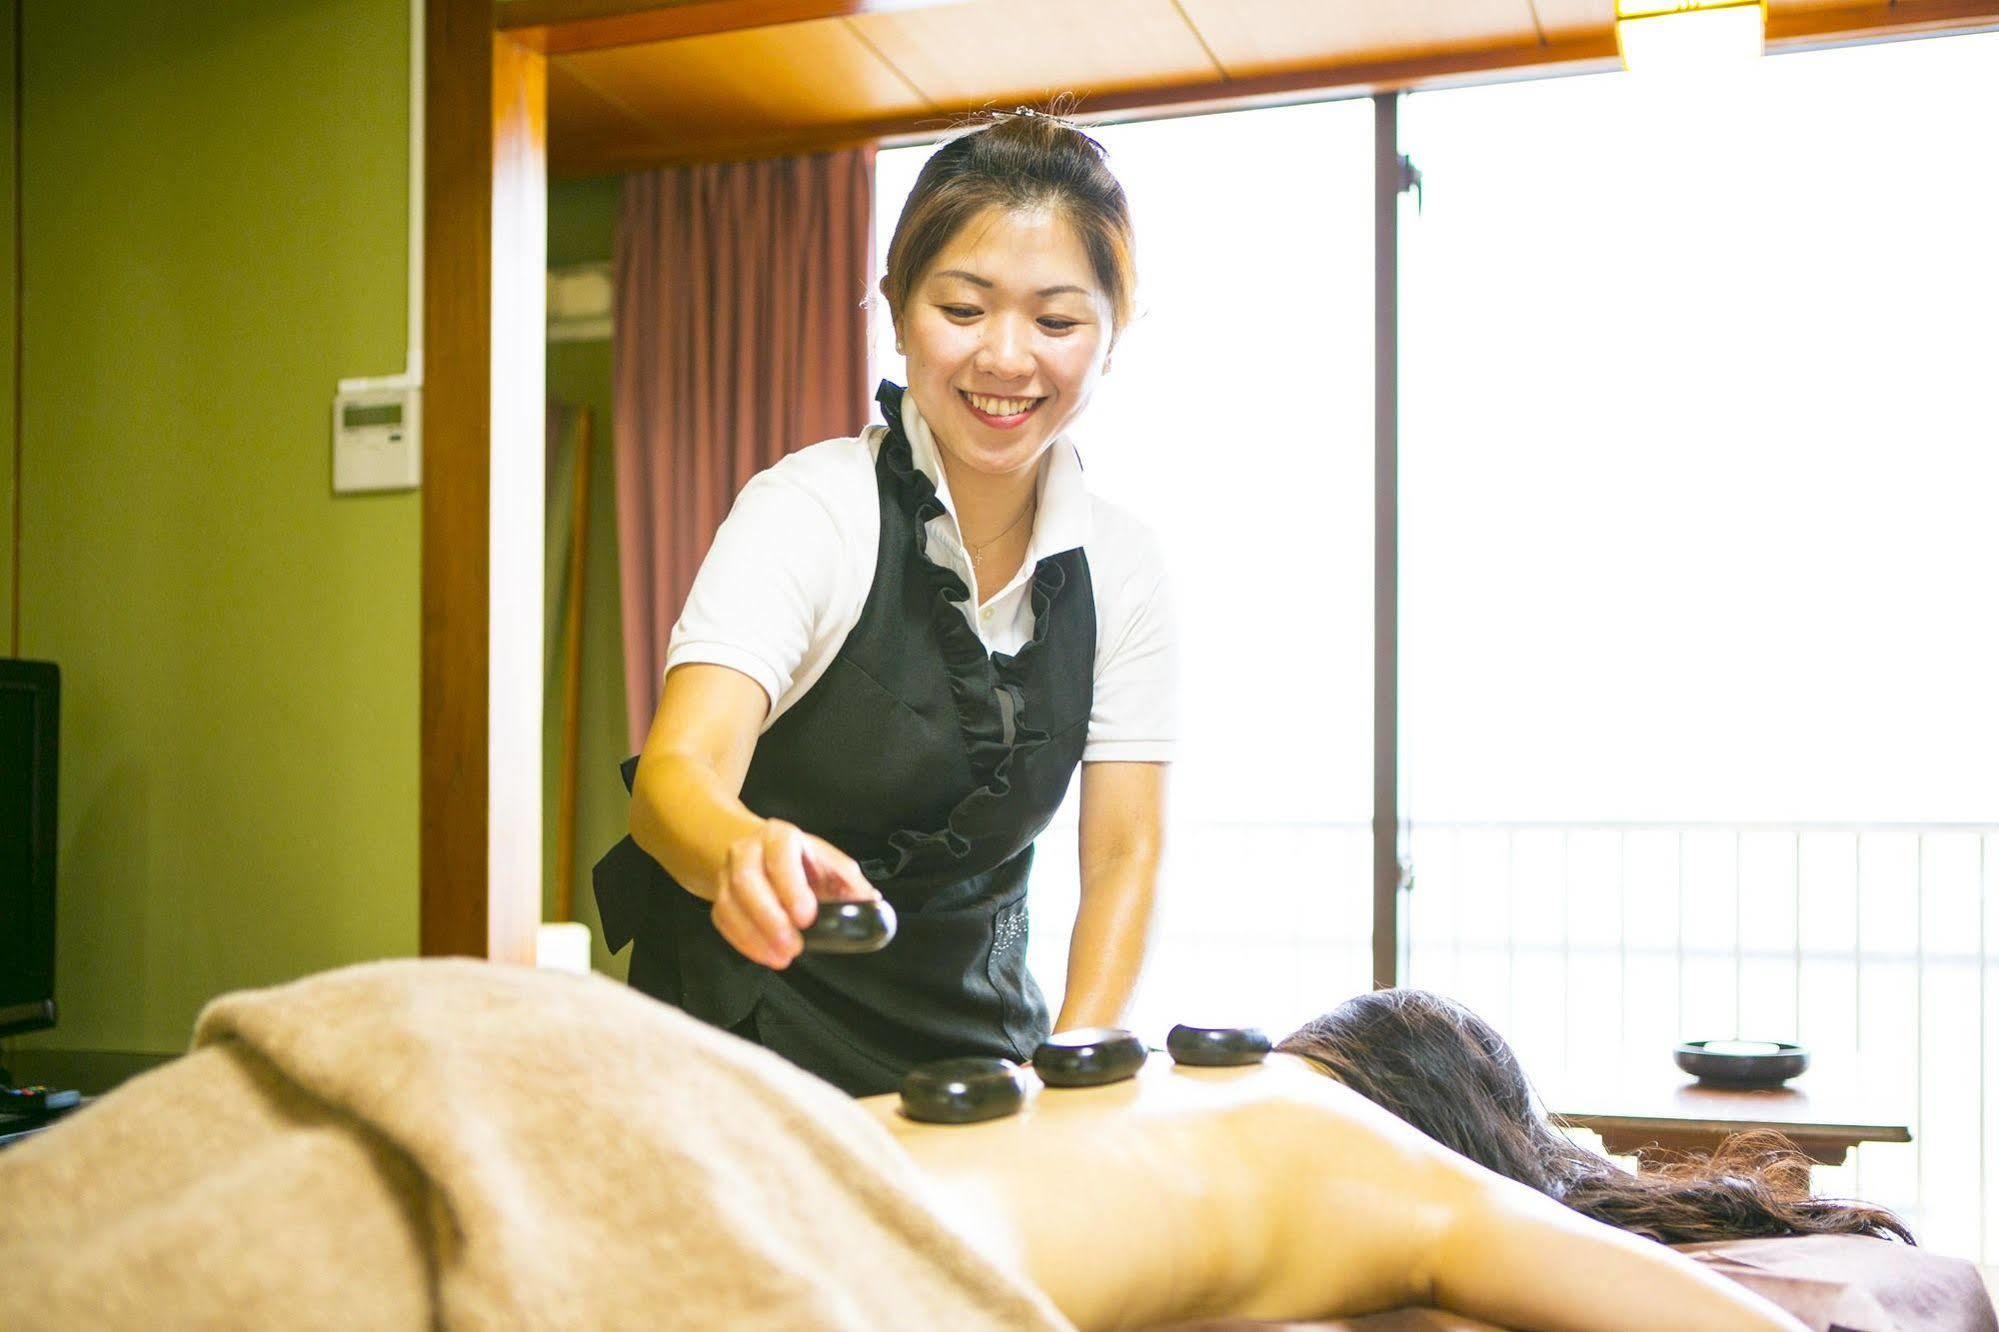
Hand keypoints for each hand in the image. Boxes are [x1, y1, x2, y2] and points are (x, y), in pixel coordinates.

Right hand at [710, 819, 879, 968]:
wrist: (758, 852)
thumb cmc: (801, 862)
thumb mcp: (828, 863)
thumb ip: (849, 882)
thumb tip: (873, 903)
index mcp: (780, 837)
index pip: (780, 854)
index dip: (790, 886)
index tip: (807, 917)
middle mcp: (748, 850)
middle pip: (746, 880)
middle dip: (769, 917)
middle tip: (794, 947)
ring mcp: (728, 873)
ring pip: (729, 903)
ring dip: (755, 935)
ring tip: (782, 958)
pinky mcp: (719, 896)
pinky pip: (722, 920)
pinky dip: (743, 942)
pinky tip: (766, 956)